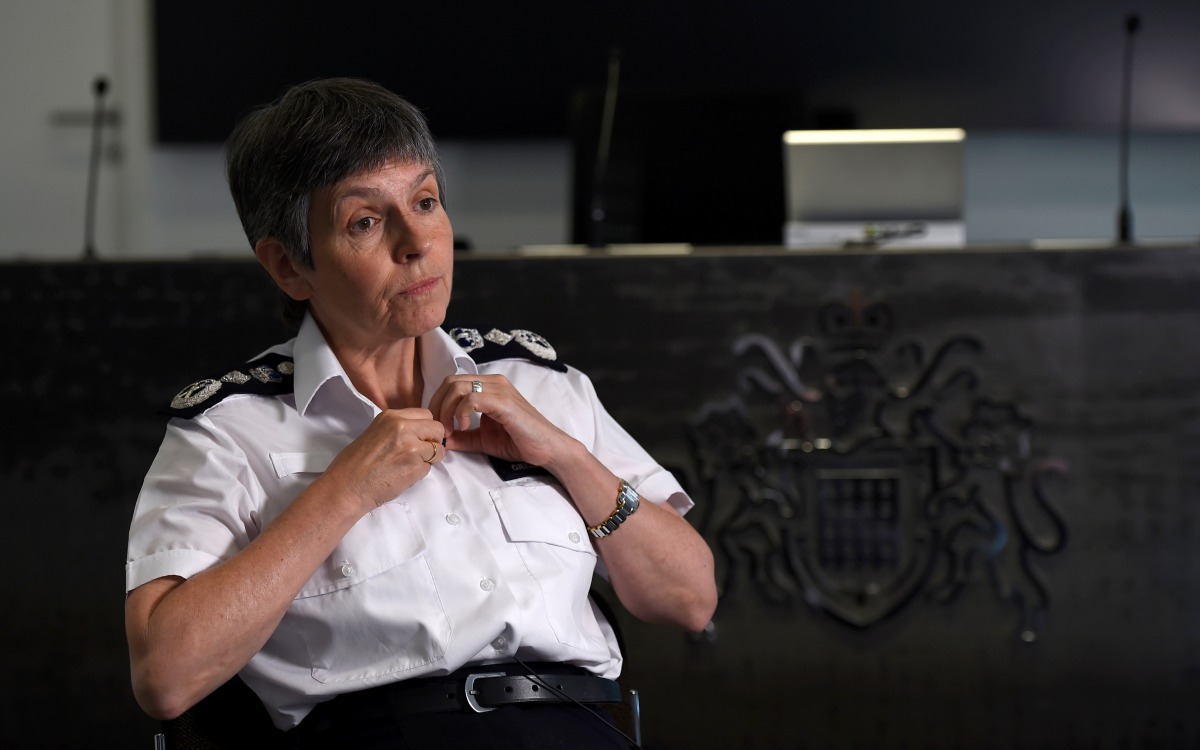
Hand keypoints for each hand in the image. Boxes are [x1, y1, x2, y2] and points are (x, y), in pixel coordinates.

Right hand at [320, 408, 445, 511]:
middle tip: (420, 453)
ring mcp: (411, 445)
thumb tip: (418, 434)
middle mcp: (402, 426)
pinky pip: (430, 467)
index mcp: (391, 416)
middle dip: (433, 441)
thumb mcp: (375, 432)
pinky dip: (421, 472)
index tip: (419, 438)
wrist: (346, 487)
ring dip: (429, 458)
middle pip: (437, 428)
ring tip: (409, 466)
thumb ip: (397, 429)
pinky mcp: (415, 465)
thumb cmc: (355, 465)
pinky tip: (403, 475)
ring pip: (438, 449)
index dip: (425, 429)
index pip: (425, 414)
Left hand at [427, 375, 573, 468]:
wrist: (547, 449)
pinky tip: (466, 427)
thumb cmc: (519, 442)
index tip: (436, 426)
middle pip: (450, 382)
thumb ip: (462, 437)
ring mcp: (499, 390)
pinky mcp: (504, 402)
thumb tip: (441, 439)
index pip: (452, 383)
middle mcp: (493, 382)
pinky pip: (472, 398)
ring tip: (451, 430)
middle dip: (437, 405)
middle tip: (440, 429)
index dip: (437, 403)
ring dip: (447, 410)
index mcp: (488, 387)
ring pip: (458, 387)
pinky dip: (462, 412)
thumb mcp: (483, 439)